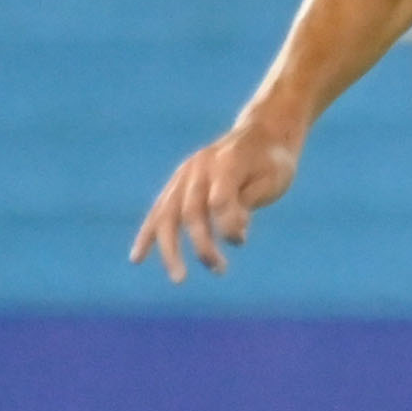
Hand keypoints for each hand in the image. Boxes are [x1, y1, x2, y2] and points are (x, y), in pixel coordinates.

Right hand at [130, 117, 301, 280]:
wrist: (262, 132)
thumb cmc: (273, 160)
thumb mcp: (273, 178)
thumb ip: (249, 201)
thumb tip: (233, 233)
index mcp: (226, 162)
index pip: (220, 200)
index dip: (228, 224)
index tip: (241, 240)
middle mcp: (199, 168)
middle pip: (191, 211)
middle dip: (201, 244)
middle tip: (218, 270)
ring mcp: (185, 174)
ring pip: (169, 215)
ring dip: (171, 248)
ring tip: (179, 277)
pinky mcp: (179, 183)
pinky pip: (159, 212)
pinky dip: (149, 235)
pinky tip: (137, 258)